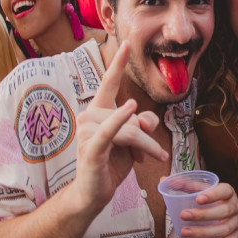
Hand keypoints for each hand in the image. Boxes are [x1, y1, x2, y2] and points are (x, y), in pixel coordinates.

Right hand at [74, 42, 165, 211]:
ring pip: (129, 128)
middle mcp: (89, 117)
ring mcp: (87, 132)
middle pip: (132, 116)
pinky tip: (130, 108)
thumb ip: (141, 124)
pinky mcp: (91, 148)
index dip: (118, 64)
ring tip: (150, 158)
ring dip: (146, 145)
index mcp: (98, 111)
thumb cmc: (111, 164)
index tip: (125, 44)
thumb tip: (145, 118)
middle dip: (146, 136)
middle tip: (150, 154)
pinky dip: (120, 120)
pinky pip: (109, 131)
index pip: (109, 83)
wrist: (93, 193)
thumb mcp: (131, 140)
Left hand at [180, 182, 237, 237]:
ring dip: (203, 232)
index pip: (225, 191)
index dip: (213, 195)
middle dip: (203, 215)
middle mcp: (236, 207)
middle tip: (183, 215)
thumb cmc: (210, 200)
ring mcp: (237, 224)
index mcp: (228, 192)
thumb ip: (184, 185)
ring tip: (184, 232)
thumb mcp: (201, 190)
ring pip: (224, 230)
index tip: (197, 199)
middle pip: (224, 212)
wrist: (224, 213)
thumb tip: (163, 180)